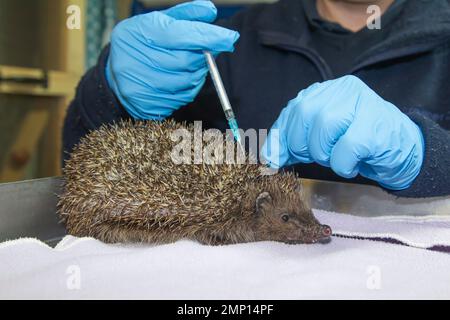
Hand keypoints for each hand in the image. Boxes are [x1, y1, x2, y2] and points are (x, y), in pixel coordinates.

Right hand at [106, 0, 239, 119]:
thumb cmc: (142, 42)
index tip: (230, 38)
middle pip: (186, 61)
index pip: (181, 35)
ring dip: (197, 74)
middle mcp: (135, 60)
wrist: (114, 71)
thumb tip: (211, 11)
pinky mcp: (145, 105)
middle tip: (207, 53)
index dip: (208, 37)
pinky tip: (179, 80)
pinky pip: (180, 99)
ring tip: (190, 66)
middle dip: (204, 57)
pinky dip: (188, 89)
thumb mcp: (159, 21)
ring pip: (186, 82)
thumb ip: (186, 15)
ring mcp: (139, 85)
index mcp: (139, 32)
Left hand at [261, 75, 424, 189]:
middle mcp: (343, 90)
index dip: (280, 135)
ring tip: (337, 159)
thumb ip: (296, 141)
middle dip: (301, 144)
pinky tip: (351, 164)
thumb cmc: (358, 143)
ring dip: (324, 154)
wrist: (403, 150)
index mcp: (326, 91)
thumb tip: (269, 157)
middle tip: (316, 157)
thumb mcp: (322, 138)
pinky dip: (342, 164)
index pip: (292, 109)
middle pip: (304, 113)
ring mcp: (362, 104)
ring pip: (323, 128)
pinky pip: (345, 148)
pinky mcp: (375, 125)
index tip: (274, 157)